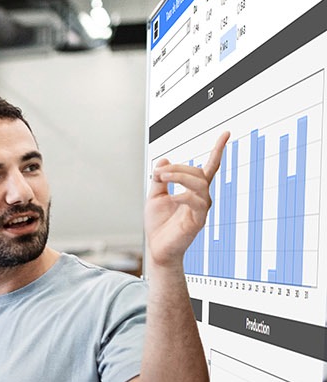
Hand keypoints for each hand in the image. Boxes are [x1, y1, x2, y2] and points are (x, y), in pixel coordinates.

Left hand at [146, 130, 228, 269]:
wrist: (157, 247)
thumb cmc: (159, 224)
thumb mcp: (154, 196)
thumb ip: (160, 179)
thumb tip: (163, 160)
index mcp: (193, 190)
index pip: (209, 167)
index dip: (218, 150)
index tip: (226, 133)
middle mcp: (202, 197)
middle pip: (198, 172)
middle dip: (177, 168)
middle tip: (159, 172)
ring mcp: (202, 209)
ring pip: (199, 184)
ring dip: (179, 176)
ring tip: (162, 178)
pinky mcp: (198, 221)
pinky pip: (197, 202)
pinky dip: (183, 195)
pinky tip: (172, 198)